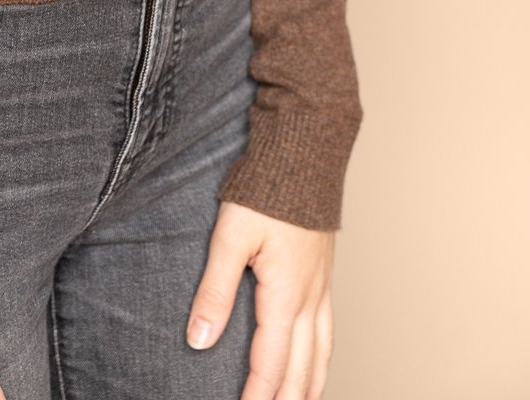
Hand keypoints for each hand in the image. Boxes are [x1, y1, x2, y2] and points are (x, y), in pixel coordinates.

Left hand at [186, 200, 336, 399]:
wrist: (305, 154)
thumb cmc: (266, 190)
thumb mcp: (230, 237)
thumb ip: (214, 291)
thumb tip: (199, 339)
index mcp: (286, 296)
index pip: (270, 364)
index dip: (256, 396)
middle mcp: (310, 300)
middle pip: (302, 370)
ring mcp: (322, 288)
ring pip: (322, 355)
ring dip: (310, 387)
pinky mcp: (324, 275)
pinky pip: (329, 331)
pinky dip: (322, 359)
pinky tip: (316, 361)